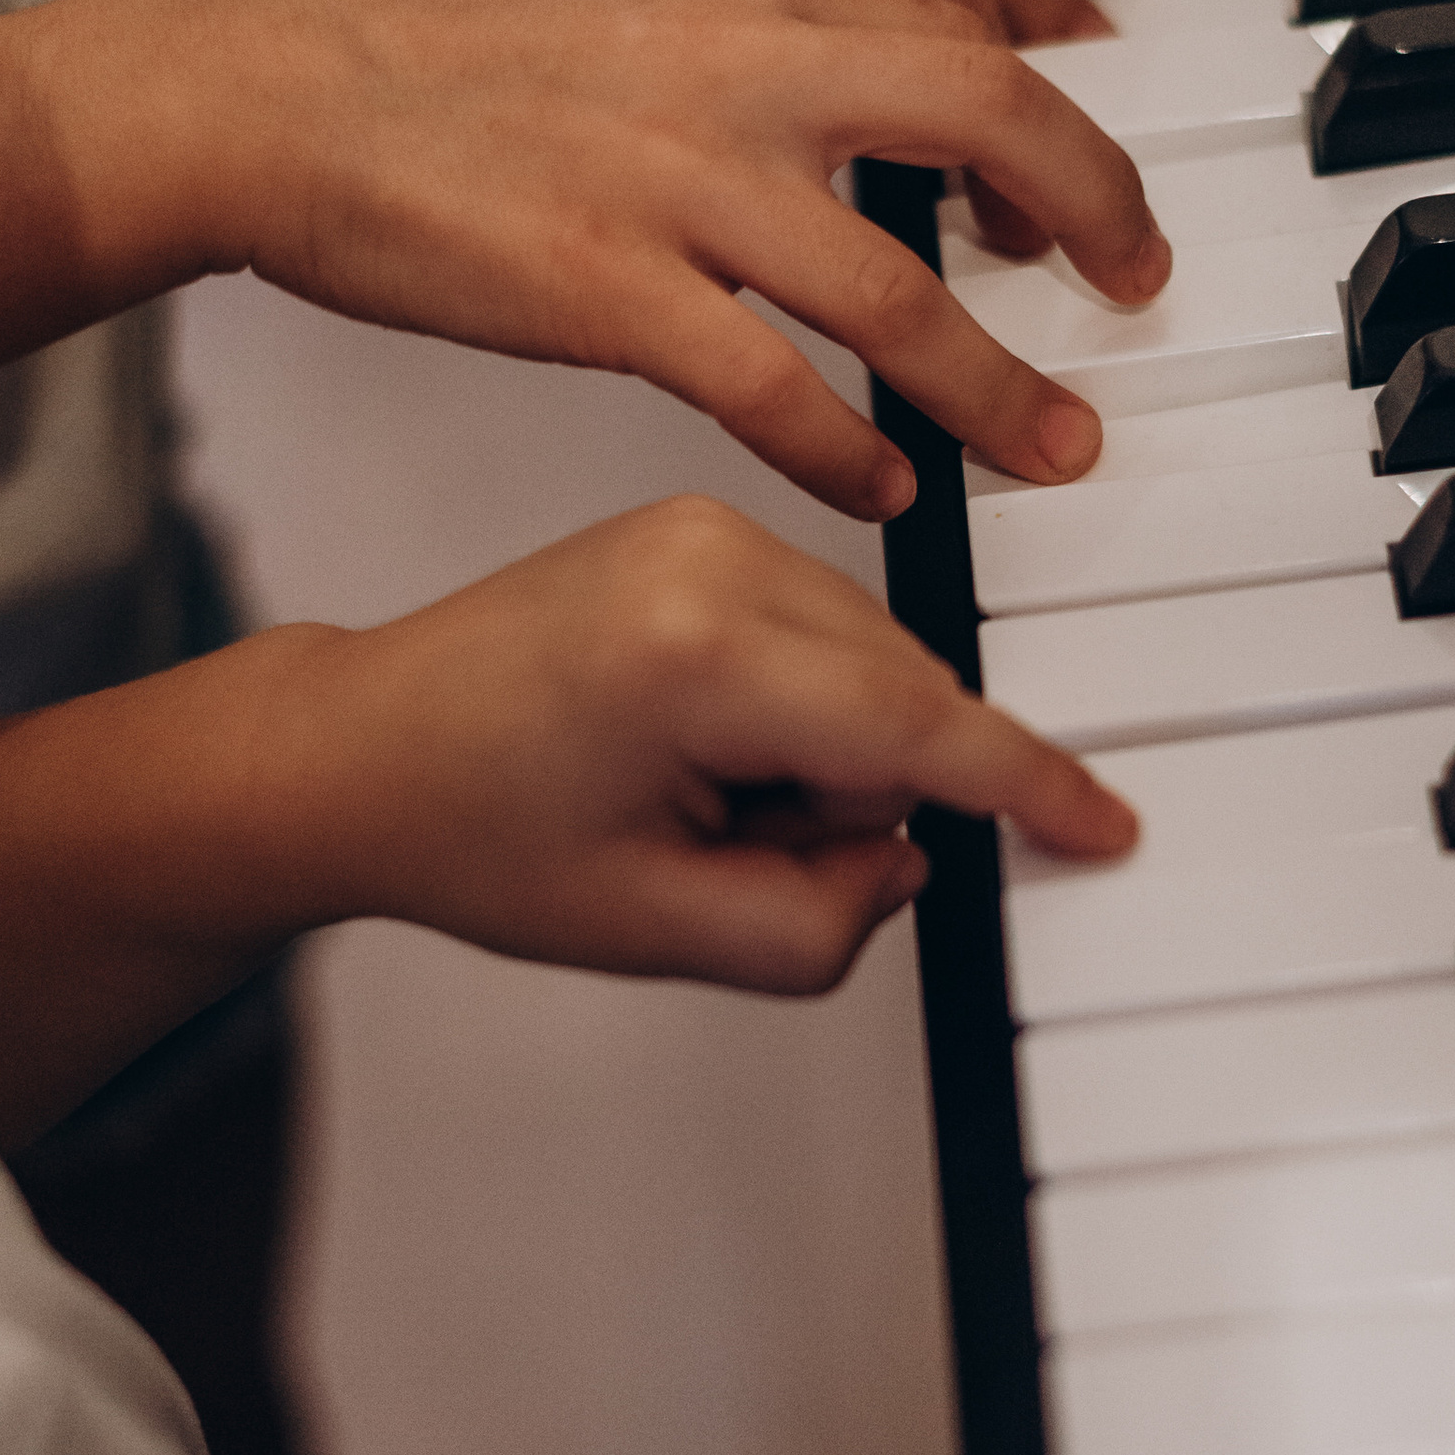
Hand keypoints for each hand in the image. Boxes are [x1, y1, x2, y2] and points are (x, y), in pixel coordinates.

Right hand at [0, 0, 1172, 516]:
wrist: (263, 85)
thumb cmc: (422, 39)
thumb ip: (748, 21)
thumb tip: (864, 61)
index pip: (961, 30)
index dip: (1055, 118)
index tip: (1086, 195)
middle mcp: (736, 65)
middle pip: (988, 119)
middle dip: (1093, 212)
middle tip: (1139, 293)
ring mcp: (673, 180)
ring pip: (899, 288)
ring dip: (996, 384)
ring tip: (1053, 451)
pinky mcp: (602, 289)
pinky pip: (769, 387)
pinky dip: (844, 446)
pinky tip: (881, 490)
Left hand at [0, 500, 1133, 1140]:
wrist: (355, 750)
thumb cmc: (471, 833)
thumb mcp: (659, 928)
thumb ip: (821, 920)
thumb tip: (908, 862)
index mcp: (697, 652)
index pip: (917, 729)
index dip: (1023, 789)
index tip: (1098, 825)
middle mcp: (711, 558)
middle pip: (900, 695)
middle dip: (864, 795)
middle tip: (737, 855)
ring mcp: (705, 527)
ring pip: (870, 663)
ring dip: (827, 752)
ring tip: (694, 801)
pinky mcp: (700, 526)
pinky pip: (824, 632)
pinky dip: (798, 709)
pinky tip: (698, 753)